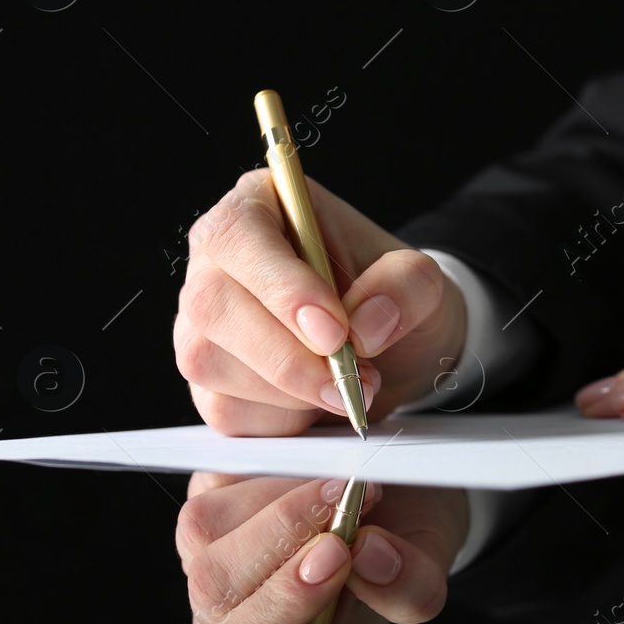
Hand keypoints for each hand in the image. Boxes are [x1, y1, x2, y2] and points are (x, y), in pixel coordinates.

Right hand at [175, 169, 467, 434]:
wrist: (391, 344)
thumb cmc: (390, 294)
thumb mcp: (421, 277)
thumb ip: (406, 285)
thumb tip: (365, 324)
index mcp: (258, 205)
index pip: (239, 235)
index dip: (280, 287)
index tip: (333, 331)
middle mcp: (216, 260)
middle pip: (213, 306)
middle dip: (288, 357)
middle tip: (354, 378)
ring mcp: (202, 321)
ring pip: (212, 363)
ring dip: (290, 392)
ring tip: (349, 387)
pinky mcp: (208, 377)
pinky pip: (224, 409)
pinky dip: (281, 418)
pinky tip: (317, 403)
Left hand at [177, 473, 468, 623]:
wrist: (396, 503)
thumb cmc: (398, 553)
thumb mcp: (425, 580)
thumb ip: (407, 586)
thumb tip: (369, 554)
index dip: (282, 602)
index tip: (336, 555)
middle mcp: (222, 609)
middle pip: (215, 581)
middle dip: (285, 531)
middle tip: (348, 495)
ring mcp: (204, 551)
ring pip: (206, 525)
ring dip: (279, 492)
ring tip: (342, 480)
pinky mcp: (206, 495)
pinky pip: (217, 474)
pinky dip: (269, 459)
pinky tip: (316, 459)